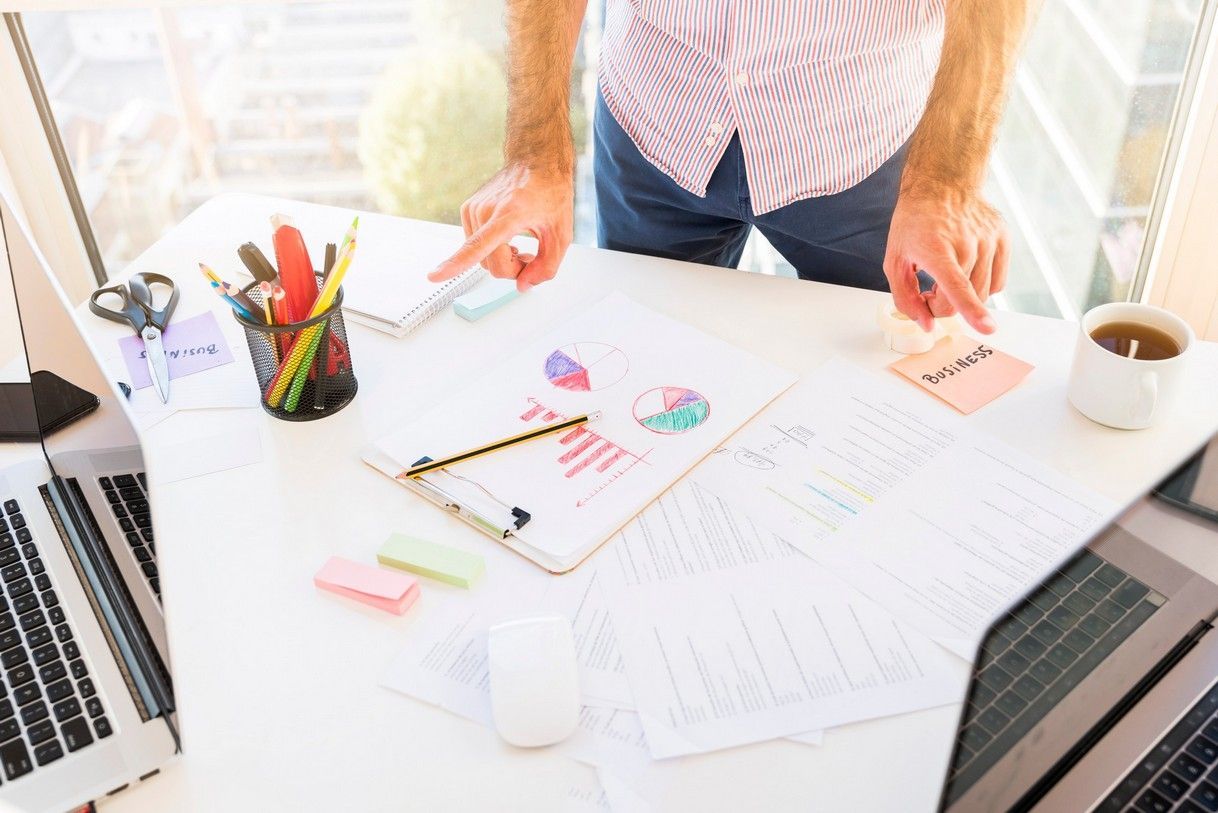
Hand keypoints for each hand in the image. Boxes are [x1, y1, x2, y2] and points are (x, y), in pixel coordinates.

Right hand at [428, 163, 573, 292]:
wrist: (536, 161)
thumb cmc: (551, 192)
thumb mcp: (562, 235)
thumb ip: (547, 267)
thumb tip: (523, 286)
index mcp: (509, 214)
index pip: (478, 245)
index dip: (456, 264)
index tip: (434, 276)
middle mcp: (485, 210)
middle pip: (490, 265)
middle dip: (511, 269)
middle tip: (529, 257)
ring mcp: (473, 208)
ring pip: (481, 259)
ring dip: (502, 259)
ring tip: (519, 244)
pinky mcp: (468, 209)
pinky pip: (476, 246)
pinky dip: (492, 250)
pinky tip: (507, 238)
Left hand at [882, 187, 1008, 333]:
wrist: (942, 185)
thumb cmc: (914, 223)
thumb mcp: (895, 260)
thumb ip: (905, 297)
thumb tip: (927, 325)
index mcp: (936, 249)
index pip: (956, 285)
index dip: (970, 309)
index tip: (987, 328)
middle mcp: (967, 244)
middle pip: (961, 299)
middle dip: (942, 304)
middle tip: (928, 290)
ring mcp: (989, 240)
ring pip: (983, 293)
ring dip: (962, 297)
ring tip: (946, 277)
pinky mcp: (1003, 239)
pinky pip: (998, 281)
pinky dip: (982, 286)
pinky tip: (966, 270)